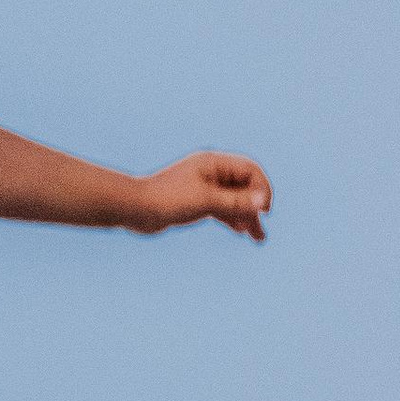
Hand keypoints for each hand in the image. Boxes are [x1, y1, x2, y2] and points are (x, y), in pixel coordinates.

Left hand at [129, 150, 269, 240]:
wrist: (135, 208)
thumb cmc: (167, 199)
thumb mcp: (206, 201)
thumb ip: (235, 202)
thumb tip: (262, 202)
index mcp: (213, 163)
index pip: (250, 170)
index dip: (261, 188)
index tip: (263, 210)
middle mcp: (211, 172)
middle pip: (244, 186)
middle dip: (255, 207)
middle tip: (262, 228)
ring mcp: (204, 187)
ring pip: (233, 200)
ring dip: (246, 216)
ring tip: (258, 237)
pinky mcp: (196, 201)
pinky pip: (222, 208)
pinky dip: (232, 218)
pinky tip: (239, 231)